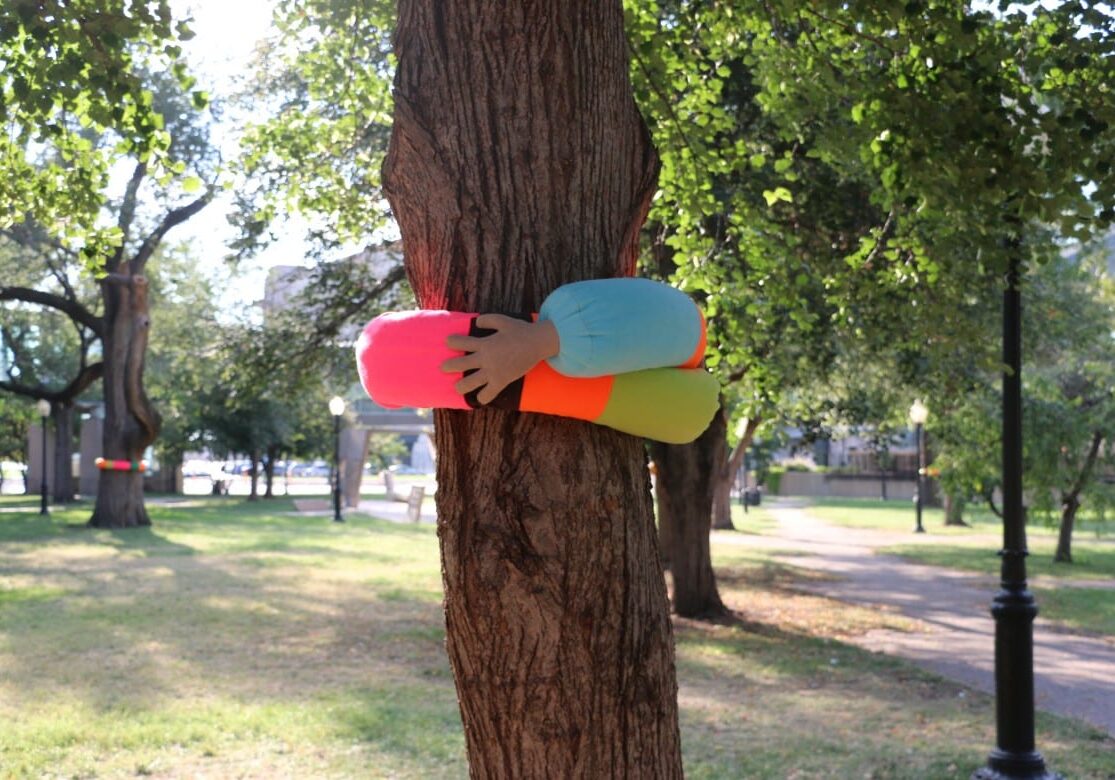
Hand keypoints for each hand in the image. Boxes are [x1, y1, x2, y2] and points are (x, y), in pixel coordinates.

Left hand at [441, 314, 559, 404]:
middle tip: (443, 367)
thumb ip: (486, 320)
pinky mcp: (501, 381)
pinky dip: (482, 398)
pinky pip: (488, 394)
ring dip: (461, 386)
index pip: (460, 343)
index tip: (448, 342)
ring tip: (458, 386)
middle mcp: (485, 358)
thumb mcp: (502, 320)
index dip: (451, 342)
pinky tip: (480, 398)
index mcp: (484, 343)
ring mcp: (493, 372)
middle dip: (448, 366)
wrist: (537, 343)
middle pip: (459, 364)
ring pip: (469, 383)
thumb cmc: (520, 330)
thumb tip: (476, 323)